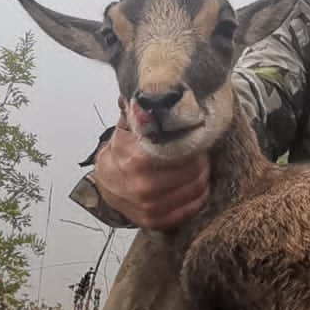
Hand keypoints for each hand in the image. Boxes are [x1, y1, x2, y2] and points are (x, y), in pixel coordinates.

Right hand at [93, 113, 210, 228]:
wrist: (105, 184)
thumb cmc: (121, 152)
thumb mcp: (127, 128)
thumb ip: (140, 110)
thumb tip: (151, 87)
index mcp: (137, 160)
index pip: (181, 151)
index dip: (194, 143)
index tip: (197, 136)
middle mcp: (143, 187)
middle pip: (193, 173)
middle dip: (202, 161)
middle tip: (202, 153)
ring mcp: (149, 207)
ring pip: (195, 191)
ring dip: (203, 178)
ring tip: (201, 167)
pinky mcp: (155, 221)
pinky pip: (189, 210)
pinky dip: (198, 197)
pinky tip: (197, 186)